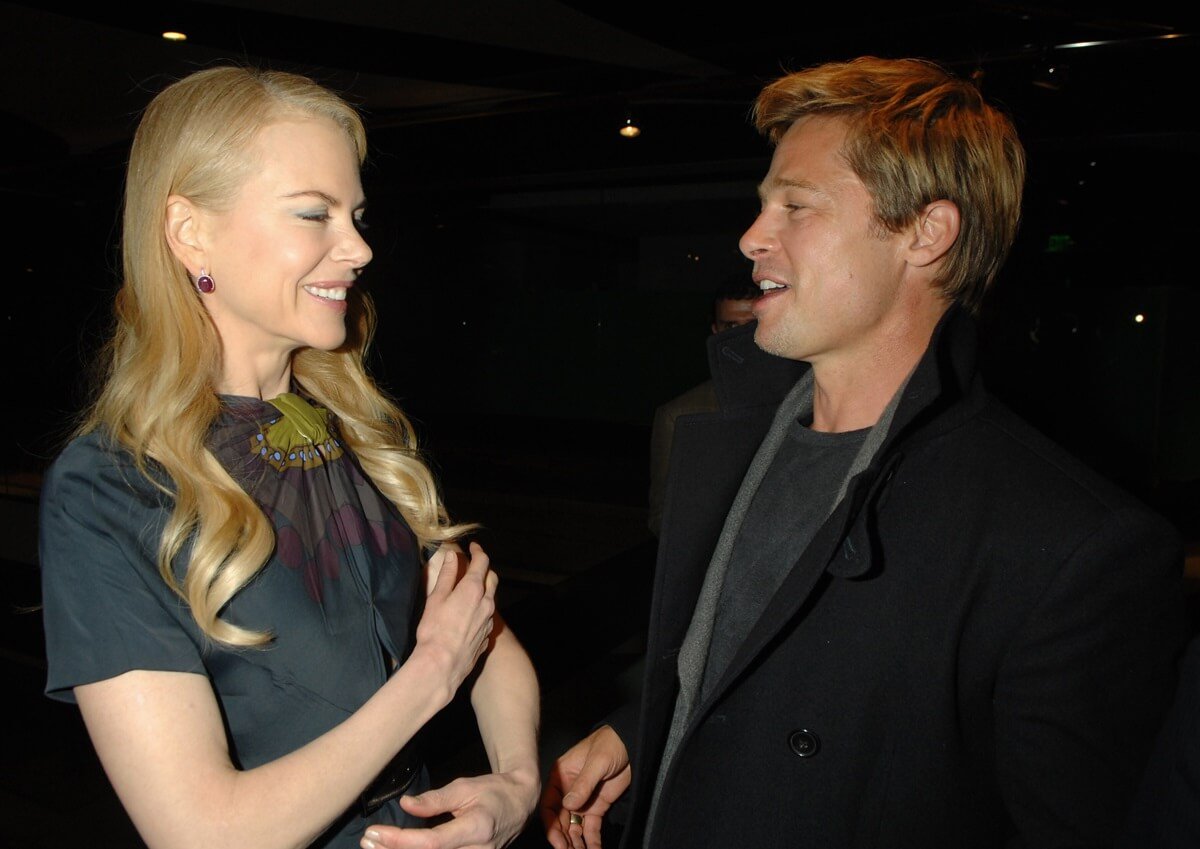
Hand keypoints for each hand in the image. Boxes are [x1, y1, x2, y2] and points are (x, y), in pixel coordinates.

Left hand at [361, 770, 538, 848]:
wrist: (520, 805)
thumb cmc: (493, 792)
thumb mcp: (465, 787)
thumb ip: (435, 799)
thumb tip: (405, 805)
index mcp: (477, 829)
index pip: (432, 843)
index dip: (400, 841)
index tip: (375, 833)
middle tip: (368, 841)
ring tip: (376, 847)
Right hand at [413, 543, 497, 700]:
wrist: (443, 664)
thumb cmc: (435, 630)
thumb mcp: (436, 598)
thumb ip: (446, 576)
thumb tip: (452, 556)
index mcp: (473, 589)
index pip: (482, 562)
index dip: (478, 551)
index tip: (473, 546)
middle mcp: (486, 603)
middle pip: (492, 578)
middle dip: (485, 568)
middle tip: (474, 565)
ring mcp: (489, 620)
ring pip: (492, 598)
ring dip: (484, 588)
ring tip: (471, 589)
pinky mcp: (487, 636)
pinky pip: (488, 616)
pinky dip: (482, 608)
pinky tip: (470, 613)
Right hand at [540, 726, 630, 848]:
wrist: (632, 743)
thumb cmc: (610, 744)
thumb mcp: (596, 762)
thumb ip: (582, 784)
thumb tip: (567, 806)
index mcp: (560, 776)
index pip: (549, 805)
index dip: (551, 825)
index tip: (558, 842)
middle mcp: (568, 791)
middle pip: (560, 820)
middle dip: (563, 838)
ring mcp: (583, 800)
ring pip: (574, 826)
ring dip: (576, 842)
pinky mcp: (598, 806)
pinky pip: (592, 827)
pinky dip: (592, 840)